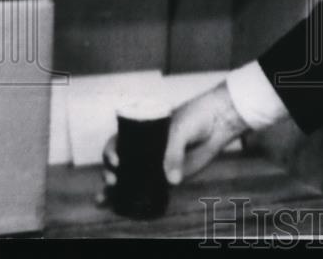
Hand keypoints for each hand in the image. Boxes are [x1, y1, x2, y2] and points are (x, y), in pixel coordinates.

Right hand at [98, 82, 250, 203]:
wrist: (219, 120)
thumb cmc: (197, 117)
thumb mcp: (182, 130)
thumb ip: (175, 153)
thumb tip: (172, 181)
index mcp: (143, 130)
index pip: (118, 141)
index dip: (110, 151)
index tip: (116, 160)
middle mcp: (146, 147)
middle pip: (119, 162)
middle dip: (109, 173)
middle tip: (113, 179)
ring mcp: (155, 162)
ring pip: (129, 177)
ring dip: (112, 190)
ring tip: (103, 198)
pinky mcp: (168, 175)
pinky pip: (147, 188)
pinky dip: (132, 197)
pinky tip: (116, 206)